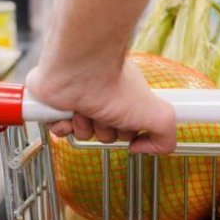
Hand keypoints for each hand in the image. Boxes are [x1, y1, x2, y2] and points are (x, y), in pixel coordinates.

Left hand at [26, 58, 176, 153]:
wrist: (81, 71)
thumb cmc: (116, 85)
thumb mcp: (160, 116)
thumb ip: (165, 139)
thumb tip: (140, 149)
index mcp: (125, 96)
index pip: (127, 129)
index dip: (127, 132)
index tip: (127, 124)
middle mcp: (102, 97)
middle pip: (105, 134)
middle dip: (106, 131)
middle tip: (106, 114)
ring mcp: (77, 99)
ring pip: (82, 134)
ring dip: (84, 127)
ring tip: (85, 108)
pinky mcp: (54, 103)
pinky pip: (57, 130)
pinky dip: (62, 126)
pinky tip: (68, 113)